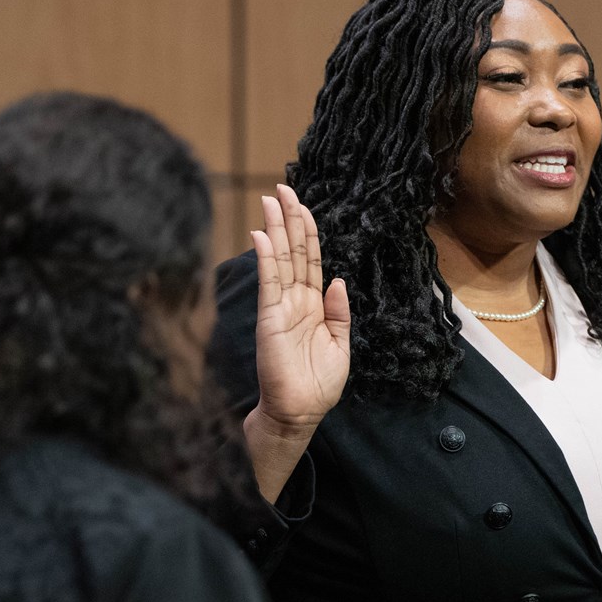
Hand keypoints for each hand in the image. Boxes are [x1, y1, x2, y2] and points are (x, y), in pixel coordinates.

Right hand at [243, 185, 348, 502]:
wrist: (300, 413)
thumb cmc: (318, 385)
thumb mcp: (340, 345)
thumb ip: (339, 312)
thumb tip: (337, 279)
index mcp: (315, 305)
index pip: (310, 260)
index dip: (307, 232)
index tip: (302, 205)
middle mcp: (295, 301)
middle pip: (293, 252)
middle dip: (289, 219)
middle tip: (282, 188)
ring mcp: (280, 307)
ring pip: (280, 260)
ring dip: (275, 230)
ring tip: (270, 201)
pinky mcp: (269, 319)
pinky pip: (269, 283)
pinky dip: (266, 259)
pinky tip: (261, 237)